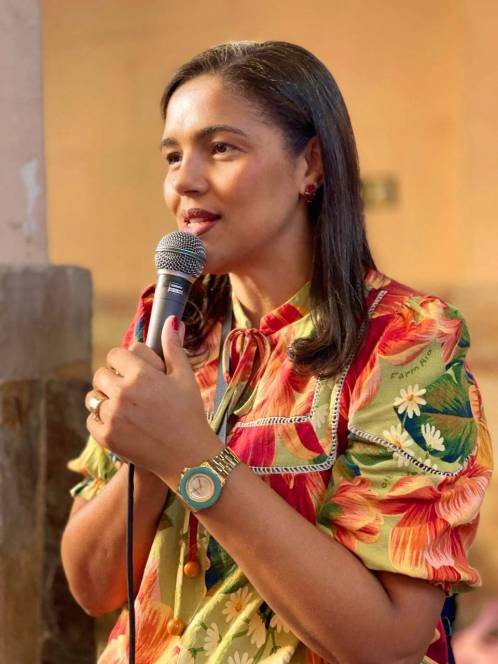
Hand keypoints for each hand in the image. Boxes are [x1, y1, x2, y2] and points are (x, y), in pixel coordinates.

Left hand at [85, 315, 220, 486]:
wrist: (189, 457)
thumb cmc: (190, 414)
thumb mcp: (185, 377)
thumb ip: (173, 347)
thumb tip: (171, 321)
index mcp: (141, 374)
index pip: (115, 354)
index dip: (123, 360)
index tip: (132, 369)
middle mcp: (123, 392)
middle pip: (101, 374)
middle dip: (113, 379)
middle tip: (130, 390)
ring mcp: (112, 415)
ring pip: (93, 397)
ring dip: (104, 398)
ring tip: (123, 407)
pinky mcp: (106, 436)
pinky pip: (92, 419)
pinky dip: (102, 420)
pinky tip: (121, 423)